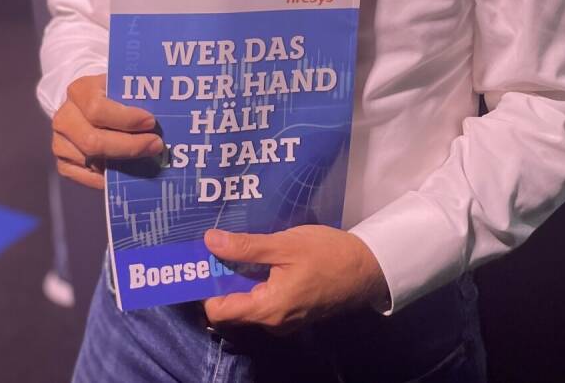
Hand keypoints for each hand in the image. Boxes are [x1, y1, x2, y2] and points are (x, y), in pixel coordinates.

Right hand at [51, 74, 161, 189]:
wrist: (88, 105)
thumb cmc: (113, 96)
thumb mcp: (121, 87)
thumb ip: (134, 99)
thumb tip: (162, 120)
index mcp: (79, 91)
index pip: (97, 108)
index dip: (126, 118)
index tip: (151, 122)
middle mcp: (64, 118)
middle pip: (93, 141)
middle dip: (129, 146)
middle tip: (156, 145)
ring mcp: (60, 143)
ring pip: (91, 160)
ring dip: (123, 162)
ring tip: (147, 158)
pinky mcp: (63, 163)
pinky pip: (86, 177)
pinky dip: (109, 177)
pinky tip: (128, 171)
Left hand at [202, 226, 387, 333]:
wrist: (367, 268)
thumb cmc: (326, 254)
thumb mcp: (284, 245)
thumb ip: (246, 247)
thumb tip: (209, 241)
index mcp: (268, 309)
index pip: (219, 311)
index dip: (204, 287)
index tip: (197, 261)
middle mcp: (273, 323)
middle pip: (232, 307)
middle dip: (220, 279)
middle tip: (213, 247)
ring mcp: (285, 320)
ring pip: (249, 303)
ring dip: (239, 279)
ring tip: (234, 248)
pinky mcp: (295, 312)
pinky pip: (265, 300)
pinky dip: (256, 282)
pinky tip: (258, 258)